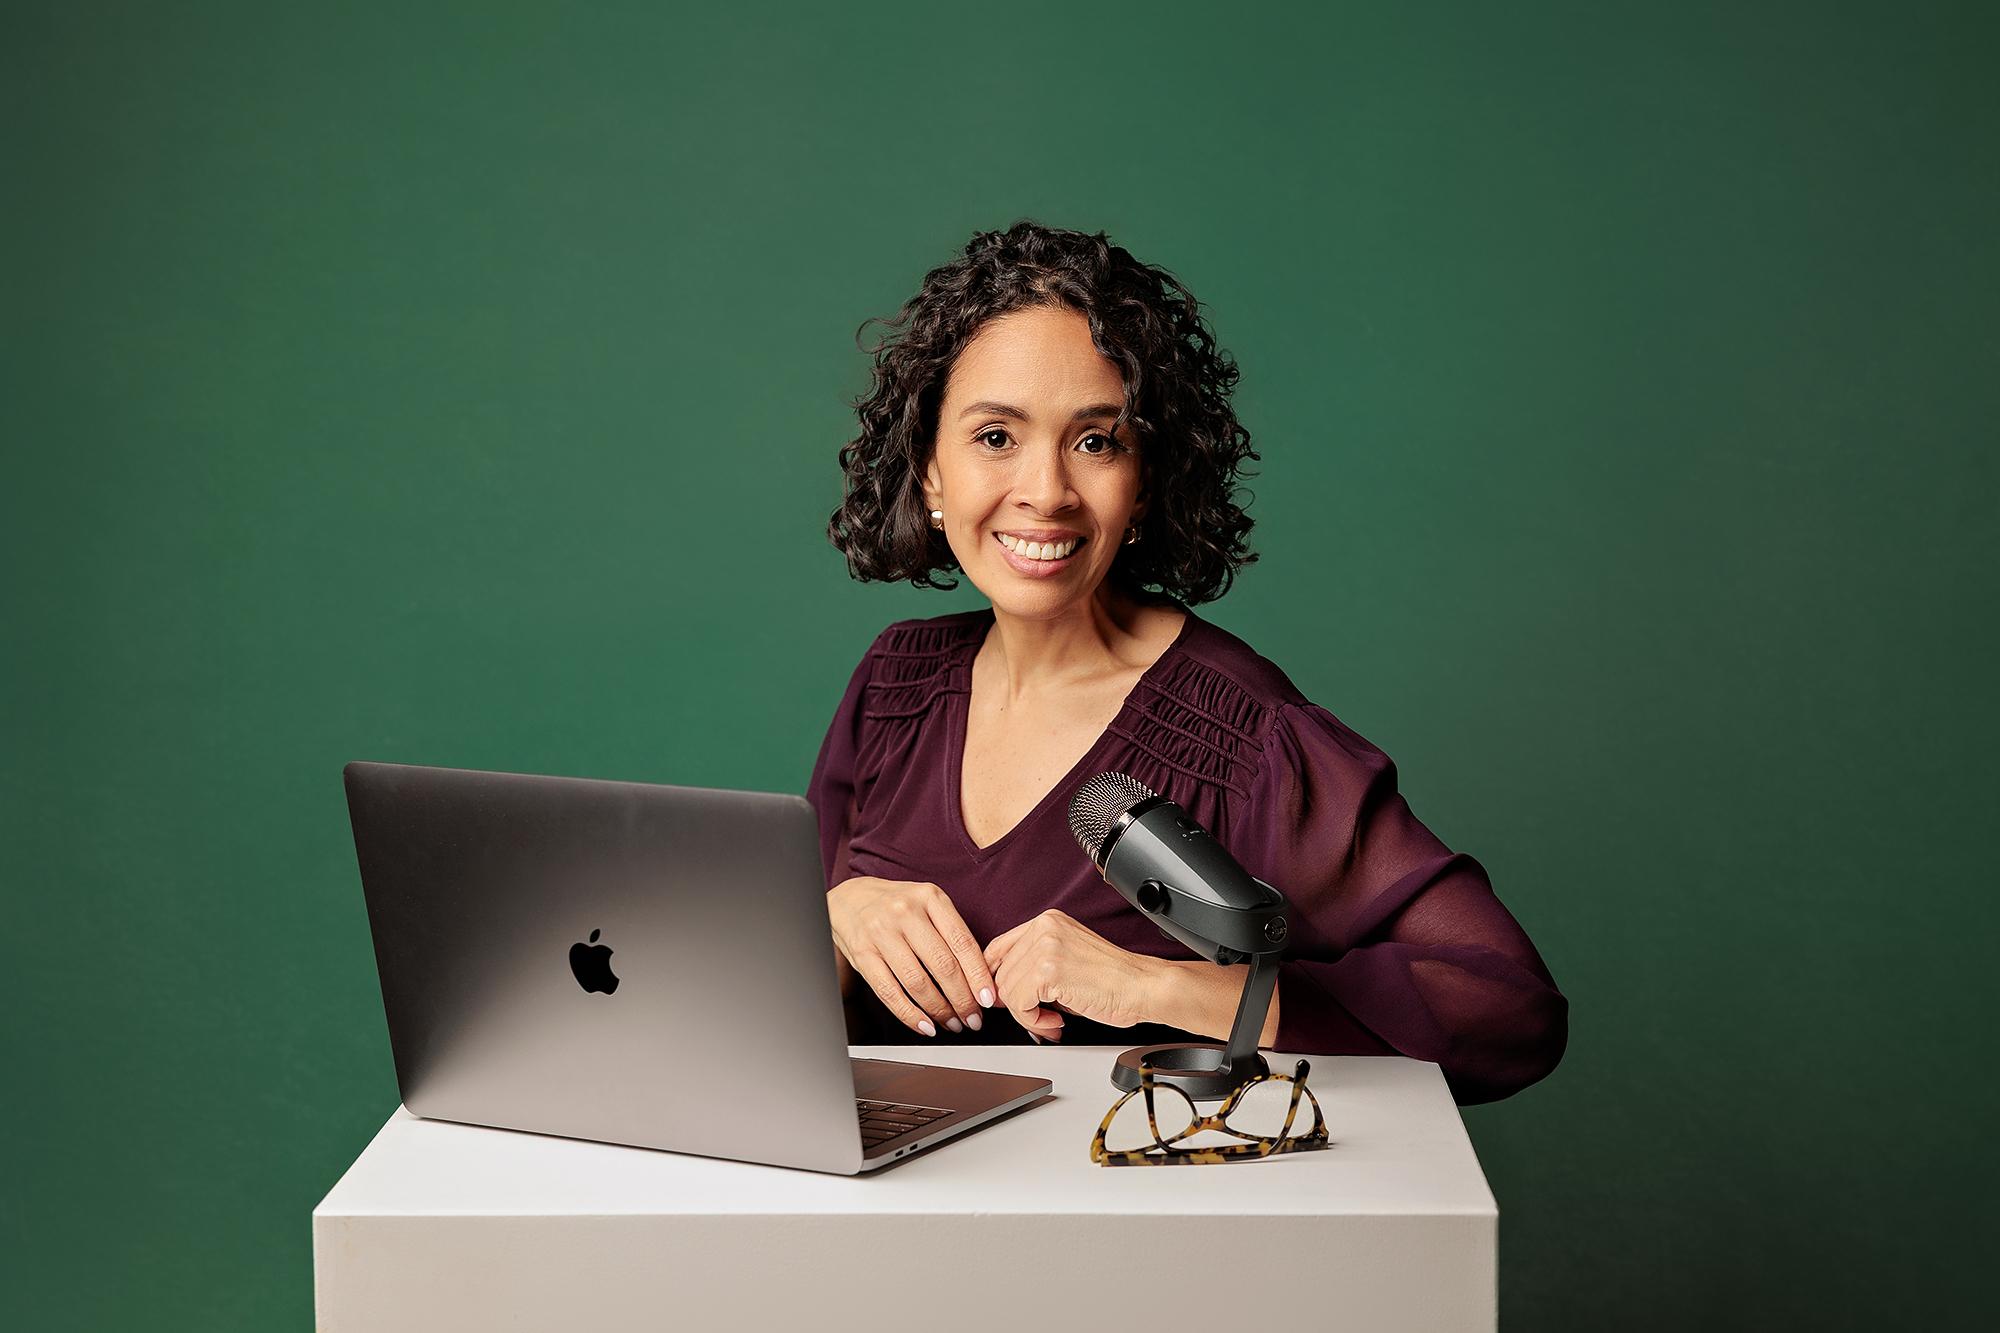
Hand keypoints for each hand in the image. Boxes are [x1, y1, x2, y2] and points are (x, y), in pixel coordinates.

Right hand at [826, 876, 995, 1036]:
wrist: (849, 899)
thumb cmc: (897, 906)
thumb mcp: (927, 904)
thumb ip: (951, 932)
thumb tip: (979, 978)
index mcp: (930, 897)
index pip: (962, 942)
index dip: (978, 976)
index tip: (988, 999)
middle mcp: (906, 912)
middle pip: (943, 965)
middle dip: (962, 1000)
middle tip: (973, 1019)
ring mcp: (882, 932)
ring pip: (917, 982)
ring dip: (939, 1010)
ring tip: (952, 1024)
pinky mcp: (862, 954)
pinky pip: (889, 992)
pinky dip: (910, 1014)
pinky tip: (925, 1025)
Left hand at [983, 909, 1163, 1042]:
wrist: (1142, 987)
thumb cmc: (1113, 979)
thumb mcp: (1066, 959)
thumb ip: (1034, 965)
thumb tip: (1002, 990)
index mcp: (1047, 921)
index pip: (998, 948)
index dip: (996, 978)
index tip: (1004, 998)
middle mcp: (1043, 928)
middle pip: (999, 973)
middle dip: (1015, 1003)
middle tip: (1038, 1017)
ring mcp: (1045, 948)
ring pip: (1006, 991)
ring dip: (1026, 1015)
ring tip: (1051, 1020)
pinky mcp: (1047, 972)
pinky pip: (1019, 1005)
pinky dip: (1034, 1021)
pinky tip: (1057, 1020)